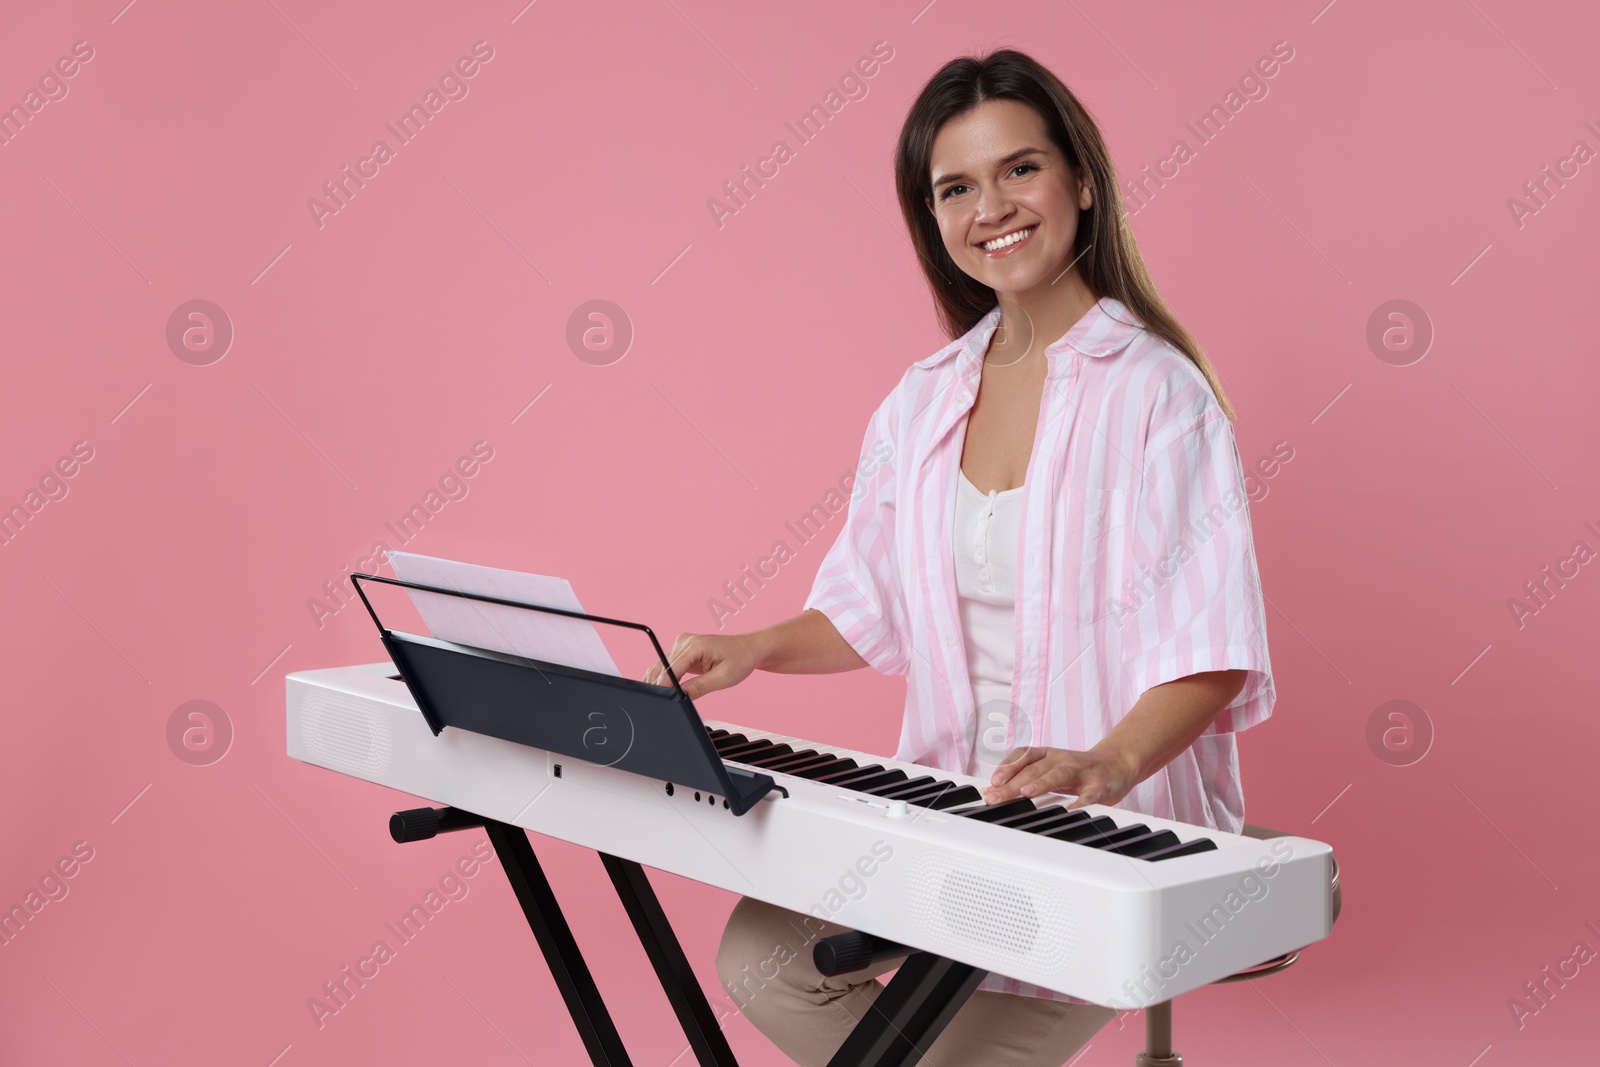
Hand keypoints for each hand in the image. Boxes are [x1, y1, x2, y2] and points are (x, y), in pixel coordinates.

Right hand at [641, 631, 762, 700]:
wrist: (749, 648)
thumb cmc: (741, 659)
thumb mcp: (723, 678)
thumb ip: (699, 687)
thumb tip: (680, 696)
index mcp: (695, 645)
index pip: (671, 667)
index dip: (663, 685)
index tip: (661, 700)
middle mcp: (685, 641)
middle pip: (662, 667)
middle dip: (660, 685)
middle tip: (662, 703)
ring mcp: (682, 644)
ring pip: (661, 666)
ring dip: (661, 682)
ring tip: (666, 698)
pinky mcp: (682, 651)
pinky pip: (668, 666)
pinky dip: (666, 678)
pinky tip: (669, 690)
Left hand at [983, 746, 1137, 808]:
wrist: (1116, 763)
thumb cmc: (1077, 770)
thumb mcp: (1050, 768)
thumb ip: (1025, 777)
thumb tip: (995, 790)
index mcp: (1048, 755)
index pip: (1023, 756)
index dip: (1007, 767)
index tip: (992, 782)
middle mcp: (1062, 759)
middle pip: (1035, 769)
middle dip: (1014, 783)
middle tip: (996, 797)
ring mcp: (1081, 771)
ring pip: (1059, 774)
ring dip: (1041, 783)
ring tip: (1026, 793)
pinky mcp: (1099, 785)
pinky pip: (1089, 794)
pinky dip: (1080, 802)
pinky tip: (1070, 810)